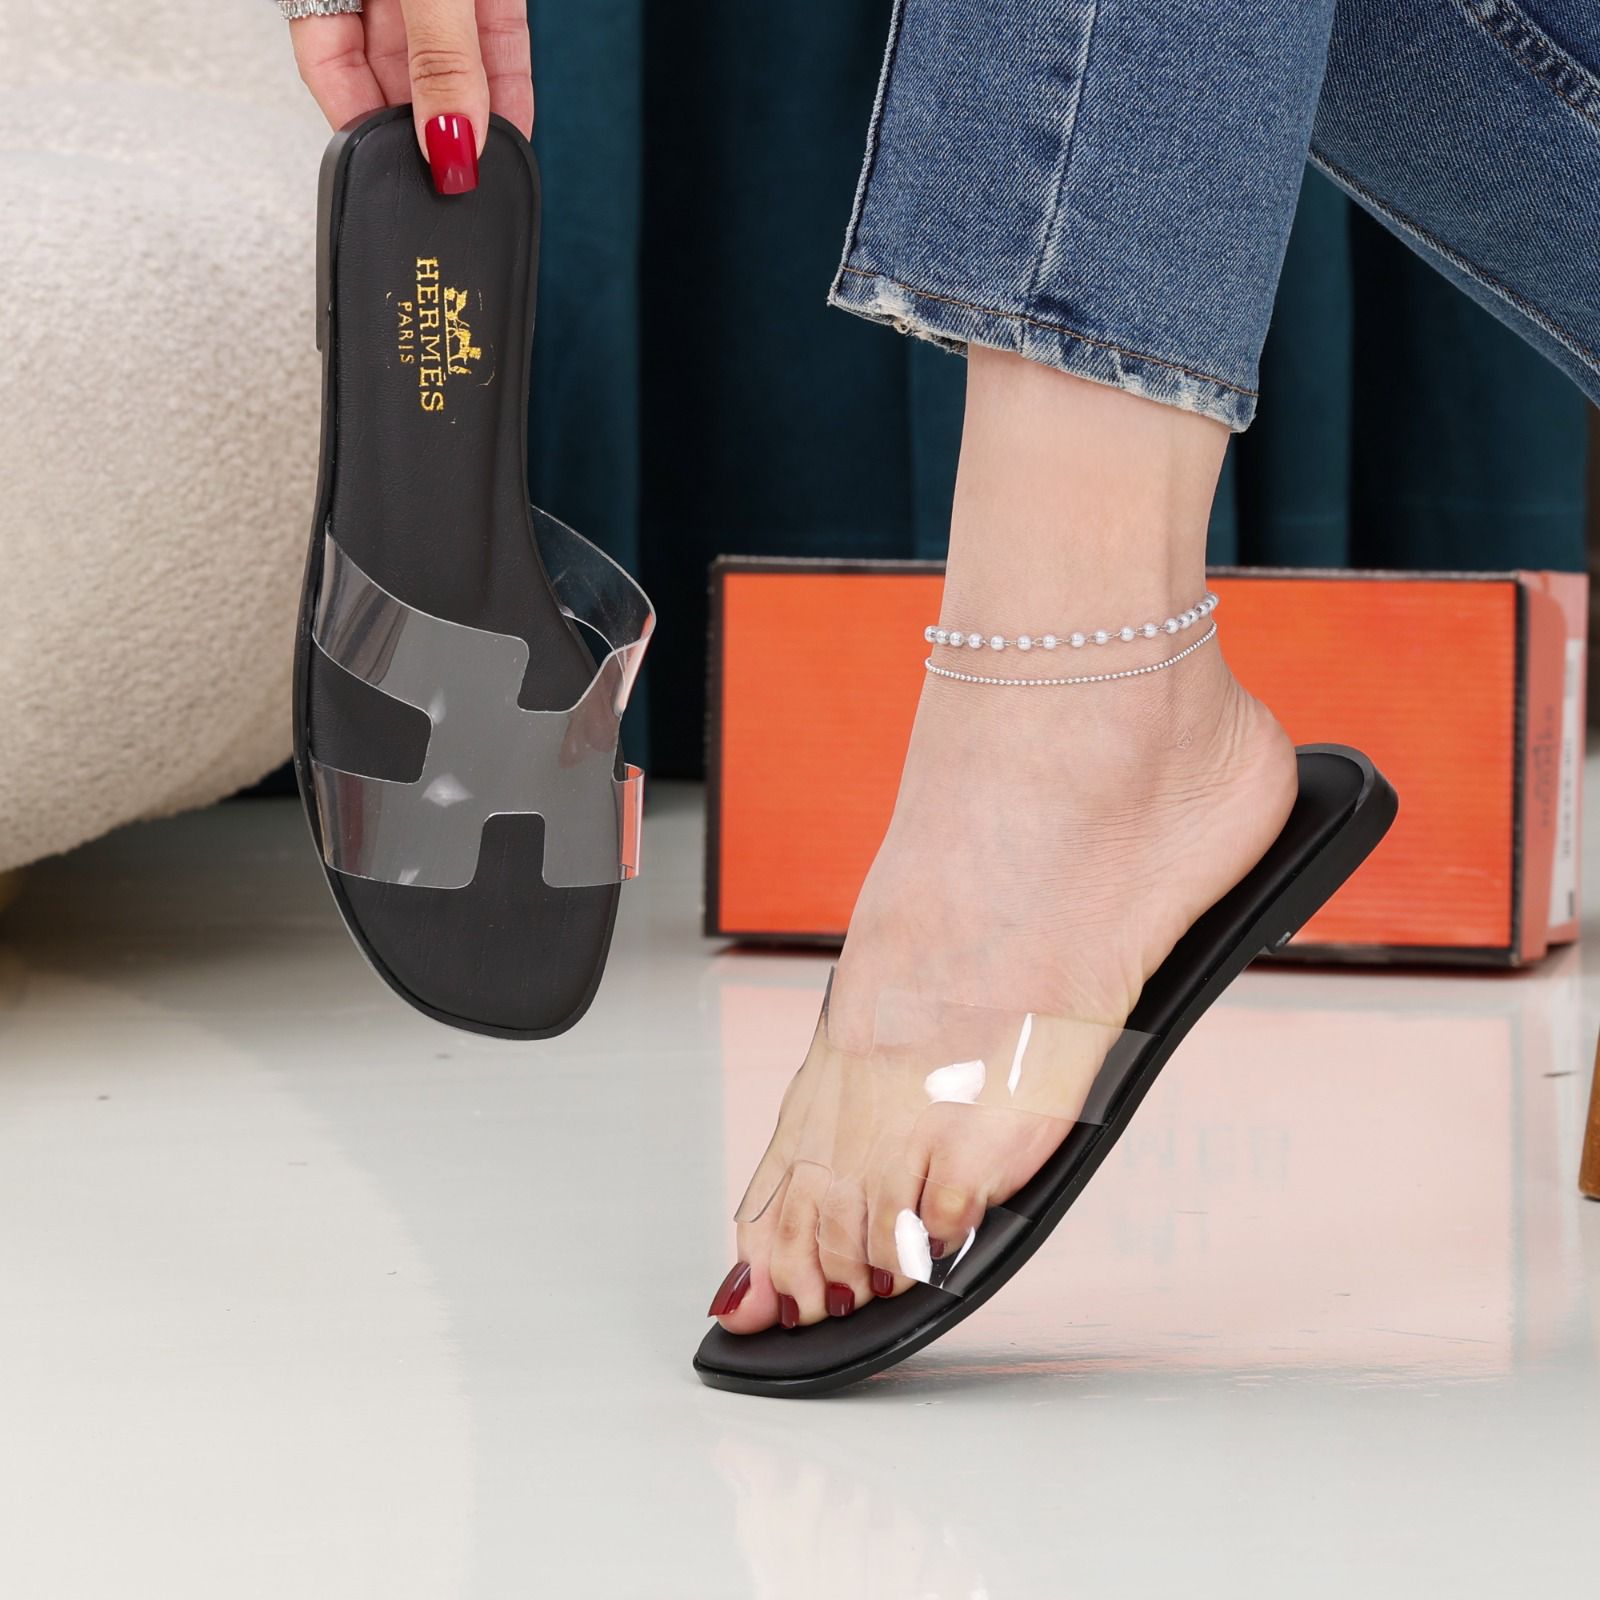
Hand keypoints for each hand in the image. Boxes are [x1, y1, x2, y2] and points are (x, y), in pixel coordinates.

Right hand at [291, 0, 533, 191]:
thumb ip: (438, 58)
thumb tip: (448, 142)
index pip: (330, 68)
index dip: (361, 129)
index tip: (388, 178)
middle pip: (391, 76)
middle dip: (422, 134)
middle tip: (445, 184)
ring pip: (448, 65)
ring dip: (470, 118)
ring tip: (483, 165)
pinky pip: (496, 40)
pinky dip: (506, 85)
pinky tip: (511, 127)